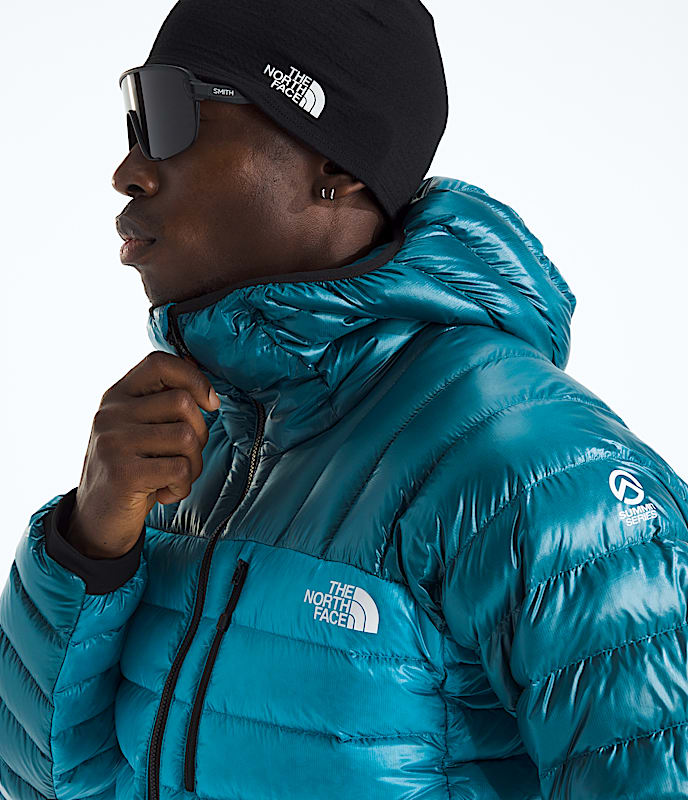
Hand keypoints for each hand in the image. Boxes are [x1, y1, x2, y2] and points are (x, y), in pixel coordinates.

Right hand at [66, 351, 220, 557]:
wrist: (97, 521)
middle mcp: (111, 413)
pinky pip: (180, 469)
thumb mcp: (140, 429)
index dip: (194, 378)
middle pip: (182, 402)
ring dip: (193, 465)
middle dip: (200, 433)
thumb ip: (162, 402)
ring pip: (186, 436)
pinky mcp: (123, 473)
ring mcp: (114, 442)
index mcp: (117, 396)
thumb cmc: (132, 470)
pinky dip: (182, 487)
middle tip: (185, 456)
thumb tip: (198, 370)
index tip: (210, 403)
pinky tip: (163, 493)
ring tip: (174, 477)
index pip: (160, 363)